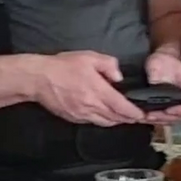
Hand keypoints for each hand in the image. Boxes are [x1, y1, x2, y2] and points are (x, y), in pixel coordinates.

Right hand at [31, 51, 145, 126]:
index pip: (121, 107)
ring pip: (105, 123)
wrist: (38, 79)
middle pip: (115, 118)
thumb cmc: (62, 66)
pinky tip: (105, 116)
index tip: (142, 115)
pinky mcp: (73, 118)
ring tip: (124, 118)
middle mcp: (91, 107)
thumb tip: (119, 77)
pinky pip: (93, 122)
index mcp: (98, 91)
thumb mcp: (89, 57)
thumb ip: (108, 65)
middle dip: (128, 119)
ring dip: (116, 121)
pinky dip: (103, 121)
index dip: (134, 113)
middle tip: (137, 117)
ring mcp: (82, 115)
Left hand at [142, 51, 180, 123]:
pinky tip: (147, 116)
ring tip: (147, 116)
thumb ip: (156, 71)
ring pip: (176, 119)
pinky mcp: (173, 106)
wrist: (160, 61)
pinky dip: (159, 119)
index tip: (168, 109)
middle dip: (167, 117)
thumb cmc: (163, 60)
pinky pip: (169, 117)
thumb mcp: (158, 62)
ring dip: (161, 120)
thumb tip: (153, 83)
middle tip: (152, 115)